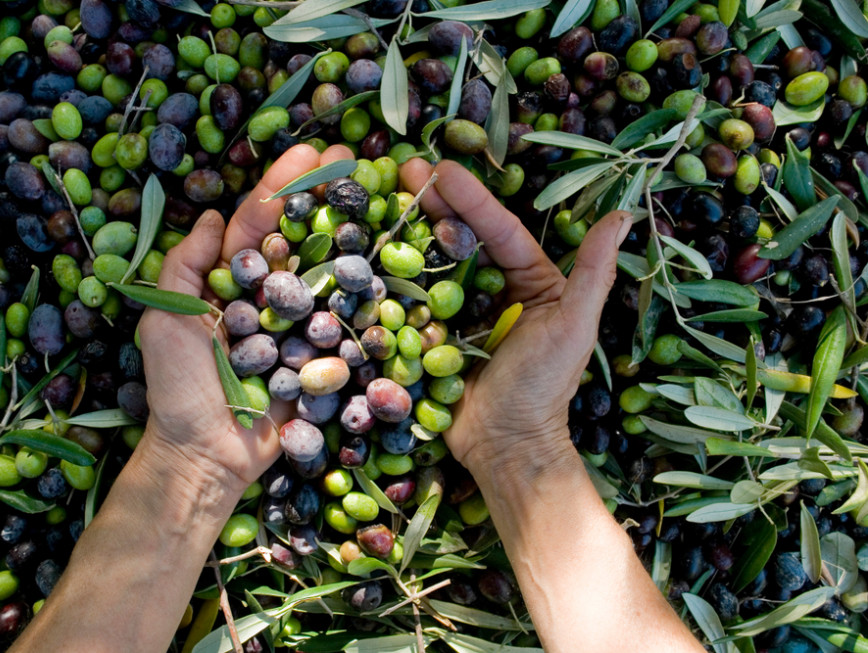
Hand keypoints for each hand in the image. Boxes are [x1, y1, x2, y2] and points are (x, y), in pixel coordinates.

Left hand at [137, 144, 347, 493]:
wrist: (208, 456)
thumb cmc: (180, 389)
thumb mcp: (164, 321)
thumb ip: (184, 266)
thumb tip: (209, 216)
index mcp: (228, 283)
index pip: (257, 224)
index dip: (282, 186)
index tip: (312, 152)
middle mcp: (266, 297)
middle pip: (299, 237)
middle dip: (324, 196)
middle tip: (355, 158)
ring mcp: (297, 325)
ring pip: (326, 272)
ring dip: (350, 232)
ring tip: (378, 195)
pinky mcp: (321, 357)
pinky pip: (344, 321)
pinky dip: (364, 292)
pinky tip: (387, 260)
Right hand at [400, 159, 631, 480]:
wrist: (504, 445)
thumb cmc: (545, 387)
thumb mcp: (573, 325)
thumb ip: (593, 272)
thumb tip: (622, 215)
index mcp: (531, 281)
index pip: (499, 230)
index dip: (472, 199)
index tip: (442, 169)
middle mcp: (494, 289)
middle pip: (461, 237)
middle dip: (434, 202)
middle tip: (403, 169)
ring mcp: (459, 312)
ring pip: (434, 262)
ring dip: (410, 230)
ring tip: (384, 197)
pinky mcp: (431, 334)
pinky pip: (413, 300)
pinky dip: (394, 275)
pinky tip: (373, 248)